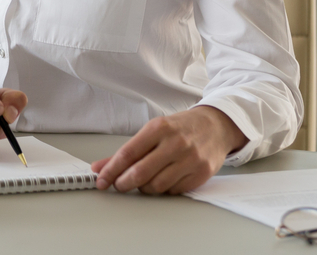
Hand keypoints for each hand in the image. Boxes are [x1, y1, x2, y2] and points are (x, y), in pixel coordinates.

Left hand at [91, 106, 246, 194]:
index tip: (101, 180)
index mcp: (159, 128)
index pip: (128, 153)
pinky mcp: (201, 173)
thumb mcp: (154, 131)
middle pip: (141, 172)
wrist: (216, 126)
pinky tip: (163, 180)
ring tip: (143, 181)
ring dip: (144, 188)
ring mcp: (190, 159)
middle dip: (124, 183)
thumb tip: (100, 167)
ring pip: (157, 185)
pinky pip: (174, 191)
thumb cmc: (181, 128)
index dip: (111, 170)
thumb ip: (127, 151)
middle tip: (118, 185)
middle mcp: (175, 143)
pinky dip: (163, 190)